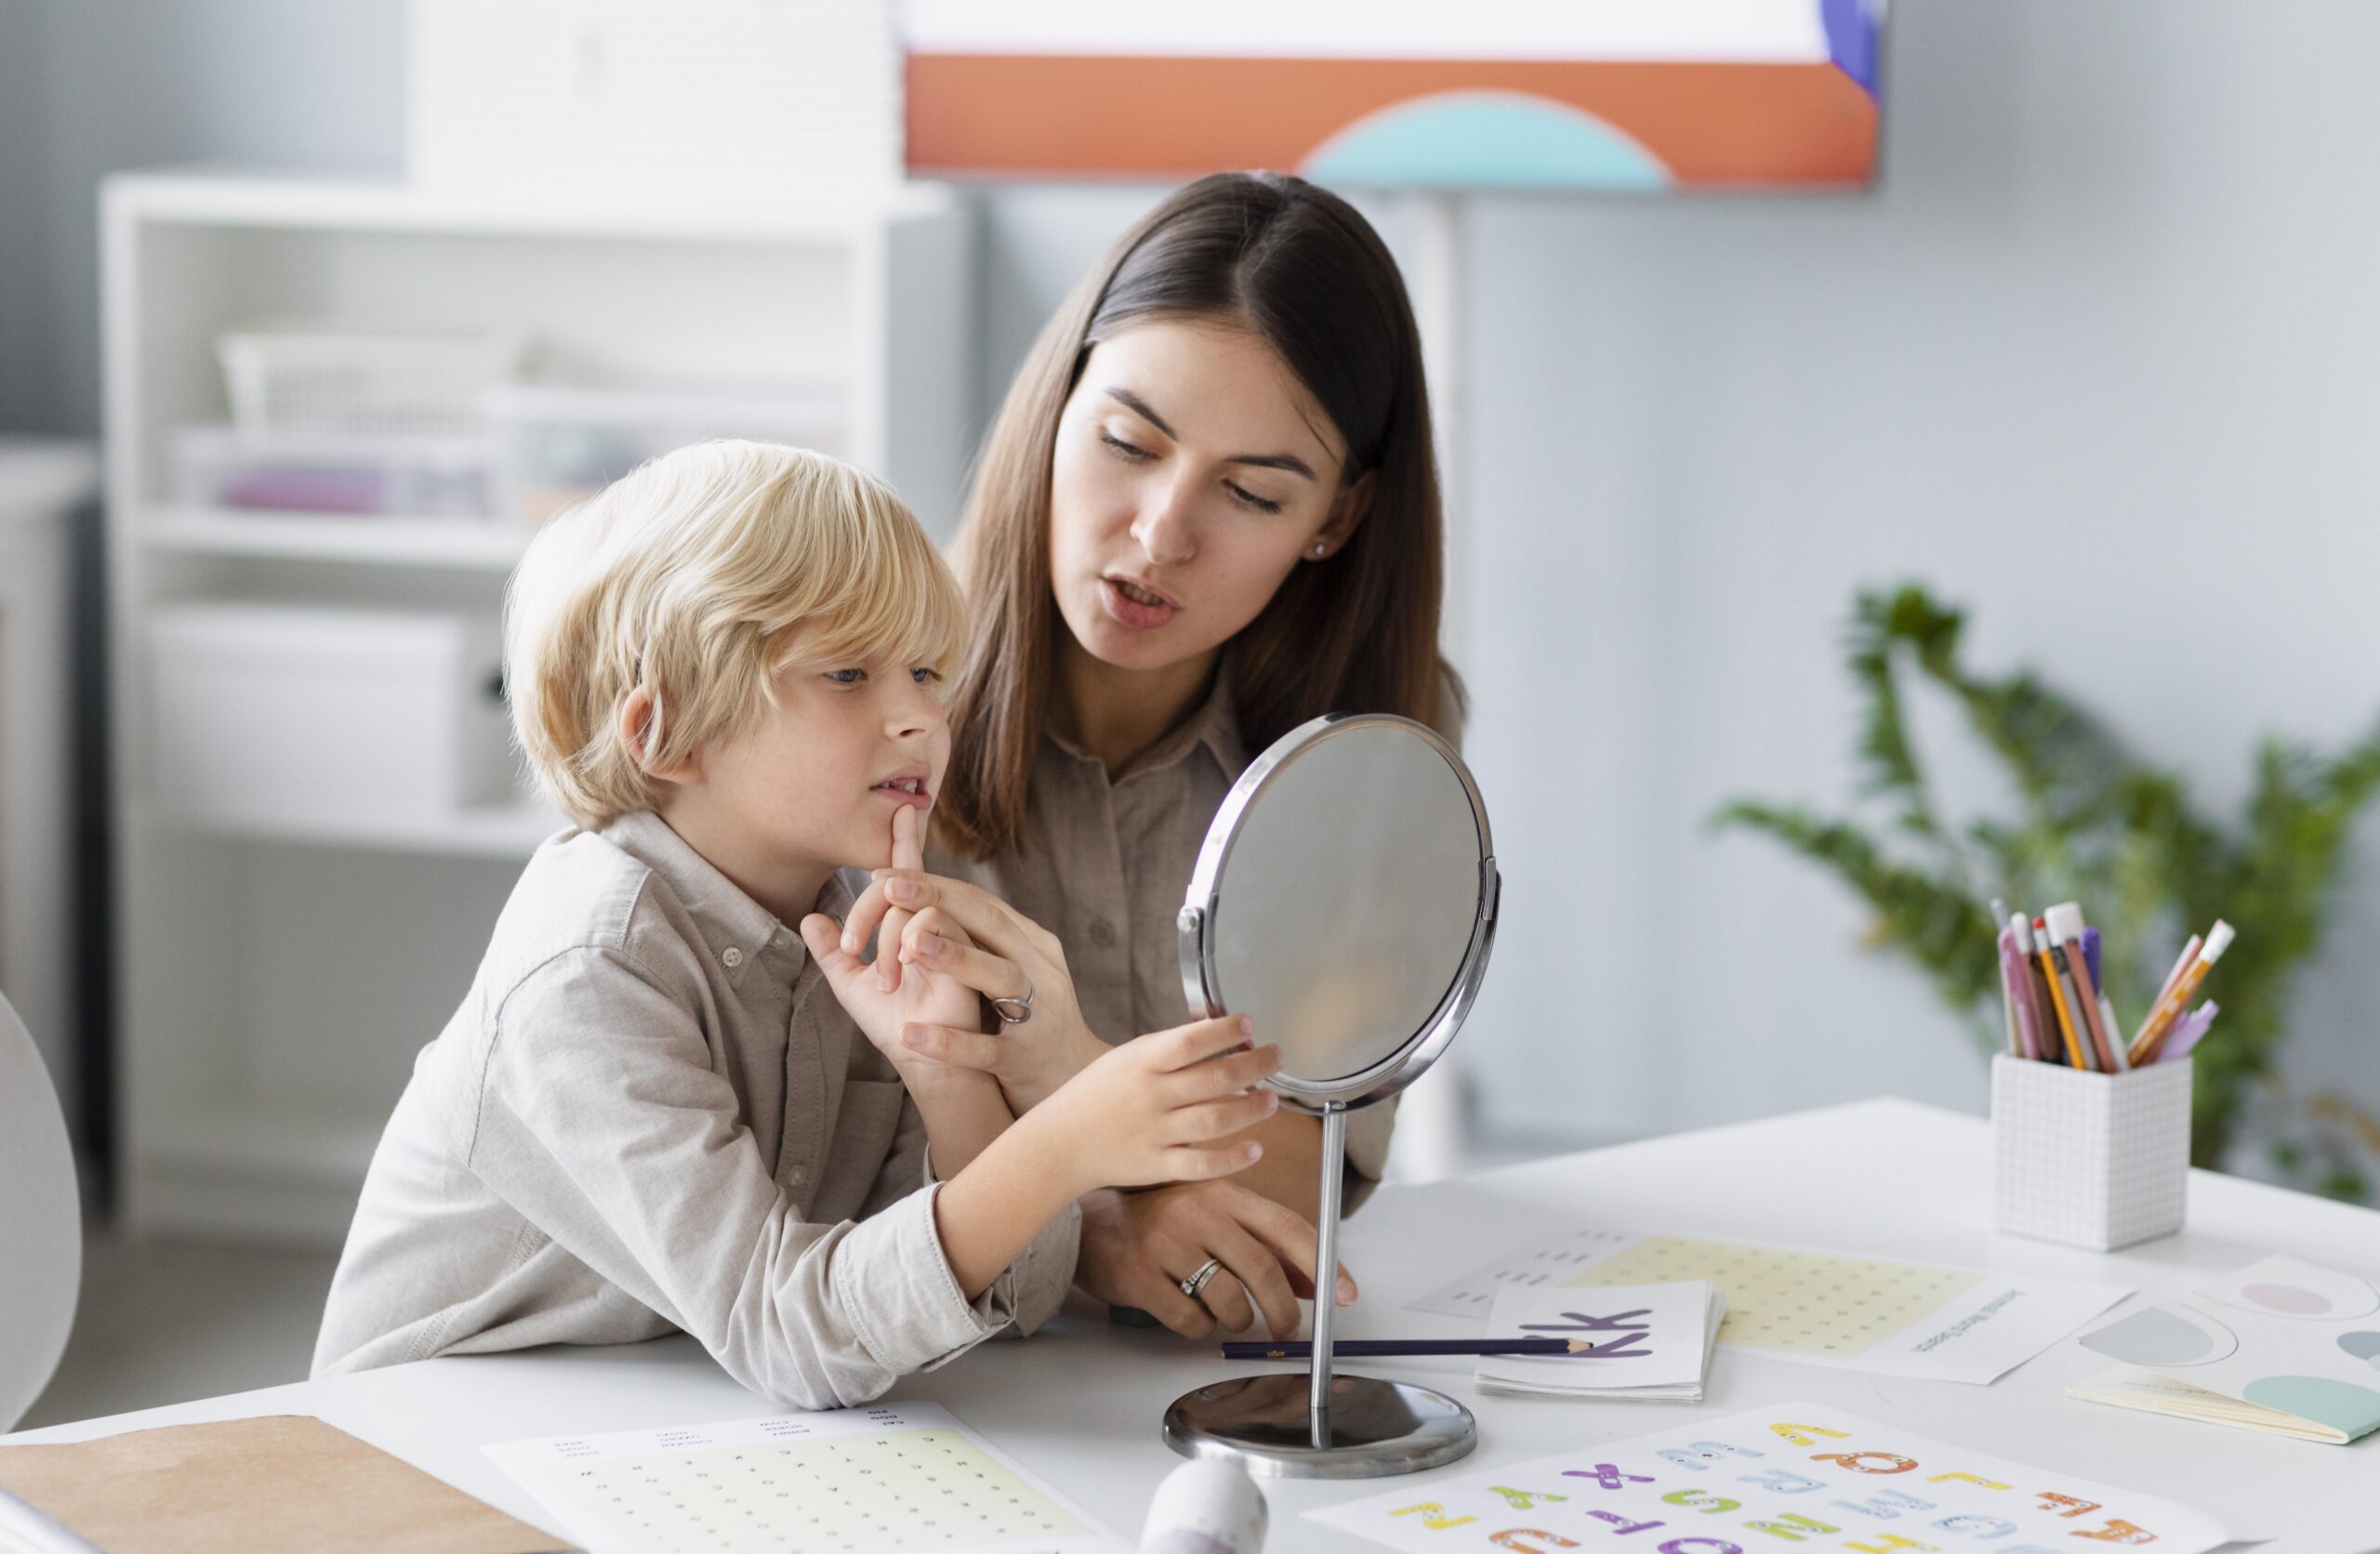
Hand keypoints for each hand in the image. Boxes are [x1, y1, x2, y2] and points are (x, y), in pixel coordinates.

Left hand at [800, 807, 1010, 1068]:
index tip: (901, 811)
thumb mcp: (855, 990)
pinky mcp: (978, 978)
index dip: (904, 845)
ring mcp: (964, 948)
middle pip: (907, 888)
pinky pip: (948, 952)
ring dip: (890, 947)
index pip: (910, 878)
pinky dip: (918, 961)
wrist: (937, 1073)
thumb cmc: (901, 1029)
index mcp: (918, 927)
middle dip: (870, 911)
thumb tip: (808, 919)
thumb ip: (834, 955)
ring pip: (924, 916)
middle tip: (851, 945)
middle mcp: (944, 930)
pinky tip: (904, 1011)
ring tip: (886, 980)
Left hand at [841, 865, 1105, 1113]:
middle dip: (939, 902)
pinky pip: (985, 1049)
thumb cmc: (1034, 1023)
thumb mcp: (1015, 972)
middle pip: (991, 924)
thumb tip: (928, 903)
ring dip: (954, 958)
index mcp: (1033, 946)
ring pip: (999, 977)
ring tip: (908, 946)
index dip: (934, 886)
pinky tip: (908, 1033)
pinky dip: (948, 1041)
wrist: (1076, 1081)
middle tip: (890, 889)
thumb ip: (980, 939)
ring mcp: (1037, 1015)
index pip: (980, 903)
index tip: (886, 876)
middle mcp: (1039, 971)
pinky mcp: (1024, 1060)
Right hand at [1022, 1017, 1282, 1199]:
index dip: (1223, 1031)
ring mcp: (1156, 1133)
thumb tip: (1216, 1030)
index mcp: (1141, 1063)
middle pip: (1214, 1079)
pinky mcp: (1158, 1166)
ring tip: (1271, 1099)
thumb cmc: (1095, 1095)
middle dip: (1254, 1065)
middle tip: (1277, 1057)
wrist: (1059, 1144)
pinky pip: (1201, 1165)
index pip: (1189, 1042)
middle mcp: (1151, 1096)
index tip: (1249, 1023)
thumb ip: (1166, 1049)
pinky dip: (1232, 1159)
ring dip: (1251, 1109)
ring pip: (1215, 1121)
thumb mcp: (1125, 1059)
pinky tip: (1255, 1149)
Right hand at [1076, 1179, 1359, 1339]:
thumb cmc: (1159, 1218)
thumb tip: (1314, 1282)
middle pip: (1263, 1270)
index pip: (1287, 1227)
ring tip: (1230, 1317)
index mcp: (1224, 1193)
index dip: (1321, 1265)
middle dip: (1284, 1310)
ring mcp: (1167, 1243)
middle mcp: (1198, 1212)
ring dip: (1239, 1321)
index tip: (1344, 1293)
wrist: (1089, 1221)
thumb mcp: (1213, 1216)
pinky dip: (1201, 1328)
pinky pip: (1190, 1319)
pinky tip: (1192, 1315)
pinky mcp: (1140, 1275)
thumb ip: (1261, 1244)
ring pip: (1229, 1300)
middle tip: (1288, 1329)